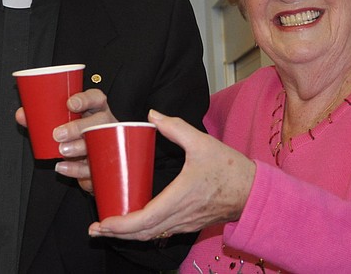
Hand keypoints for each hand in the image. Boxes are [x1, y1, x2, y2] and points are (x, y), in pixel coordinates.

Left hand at [16, 88, 116, 192]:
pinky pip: (93, 168)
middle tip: (59, 134)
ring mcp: (107, 146)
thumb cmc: (76, 137)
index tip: (70, 103)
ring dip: (79, 148)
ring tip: (62, 150)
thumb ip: (43, 119)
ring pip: (99, 146)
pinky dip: (76, 169)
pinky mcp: (102, 166)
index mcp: (95, 111)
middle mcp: (104, 126)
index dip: (85, 99)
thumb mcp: (63, 125)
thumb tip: (22, 114)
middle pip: (100, 122)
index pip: (96, 98)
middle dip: (78, 127)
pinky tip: (64, 167)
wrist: (92, 163)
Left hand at [87, 110, 255, 240]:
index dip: (121, 225)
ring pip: (152, 235)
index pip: (144, 219)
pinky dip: (144, 232)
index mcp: (180, 198)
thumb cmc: (230, 169)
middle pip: (143, 233)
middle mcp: (180, 216)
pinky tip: (134, 225)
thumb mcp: (202, 142)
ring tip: (108, 228)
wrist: (255, 191)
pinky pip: (161, 232)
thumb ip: (175, 128)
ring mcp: (185, 222)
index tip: (103, 223)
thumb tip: (152, 114)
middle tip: (95, 229)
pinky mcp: (189, 223)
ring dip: (129, 235)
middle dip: (116, 233)